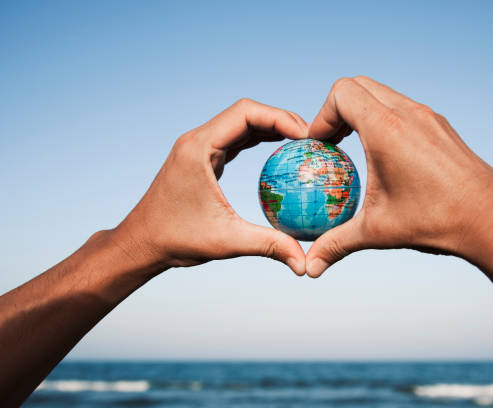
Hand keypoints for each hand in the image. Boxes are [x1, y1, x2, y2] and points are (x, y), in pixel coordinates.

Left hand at [113, 99, 307, 274]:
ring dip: (270, 128)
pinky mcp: (201, 158)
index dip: (280, 117)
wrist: (141, 243)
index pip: (246, 113)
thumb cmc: (175, 239)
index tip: (306, 136)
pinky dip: (258, 140)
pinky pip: (234, 140)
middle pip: (246, 113)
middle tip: (311, 139)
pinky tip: (279, 152)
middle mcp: (197, 140)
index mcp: (199, 147)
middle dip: (281, 120)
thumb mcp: (226, 241)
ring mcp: (198, 147)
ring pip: (240, 124)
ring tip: (302, 142)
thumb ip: (268, 246)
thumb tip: (304, 263)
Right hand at [305, 76, 492, 276]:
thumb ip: (337, 244)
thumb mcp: (377, 232)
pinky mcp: (442, 127)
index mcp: (386, 128)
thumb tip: (310, 267)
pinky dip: (385, 120)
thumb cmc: (436, 221)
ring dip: (362, 112)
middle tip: (332, 143)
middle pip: (359, 85)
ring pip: (383, 94)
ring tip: (356, 148)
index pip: (342, 93)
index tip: (320, 146)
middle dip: (337, 109)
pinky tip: (387, 157)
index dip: (321, 115)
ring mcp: (428, 117)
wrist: (492, 218)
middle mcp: (408, 113)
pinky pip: (404, 108)